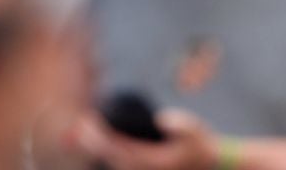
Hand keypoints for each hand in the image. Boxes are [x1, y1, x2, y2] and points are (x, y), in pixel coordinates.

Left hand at [70, 109, 217, 169]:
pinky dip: (103, 153)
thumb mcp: (195, 131)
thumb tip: (162, 119)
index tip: (89, 123)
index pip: (120, 151)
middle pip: (110, 158)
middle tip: (78, 125)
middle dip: (92, 142)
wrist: (206, 166)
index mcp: (152, 163)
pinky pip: (117, 163)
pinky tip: (91, 141)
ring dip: (94, 148)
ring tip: (78, 130)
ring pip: (111, 163)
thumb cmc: (199, 145)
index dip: (102, 139)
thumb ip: (181, 125)